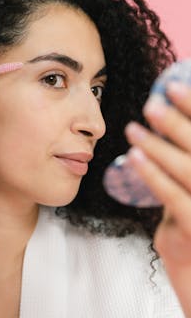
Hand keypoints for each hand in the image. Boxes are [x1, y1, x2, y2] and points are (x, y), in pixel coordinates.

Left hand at [125, 82, 190, 317]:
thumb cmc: (190, 231)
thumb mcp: (189, 197)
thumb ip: (179, 171)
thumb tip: (157, 137)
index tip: (174, 86)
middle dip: (178, 121)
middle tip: (151, 102)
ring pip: (187, 168)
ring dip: (159, 145)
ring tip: (133, 127)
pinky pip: (171, 195)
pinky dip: (152, 174)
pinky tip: (133, 156)